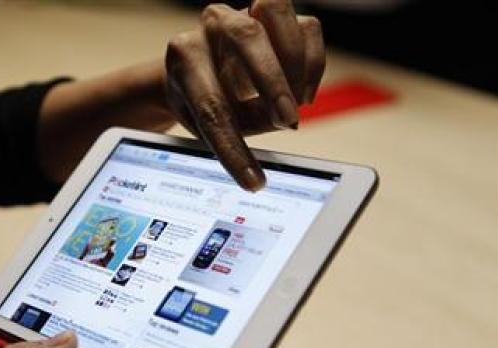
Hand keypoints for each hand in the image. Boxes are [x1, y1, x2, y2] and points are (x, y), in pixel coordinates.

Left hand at [164, 0, 324, 190]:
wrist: (196, 72)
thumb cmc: (202, 101)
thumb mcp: (205, 123)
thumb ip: (235, 130)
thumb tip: (272, 150)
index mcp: (184, 58)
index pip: (212, 105)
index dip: (235, 148)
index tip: (254, 181)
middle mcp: (210, 26)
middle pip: (245, 36)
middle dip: (273, 82)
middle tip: (287, 122)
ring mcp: (242, 13)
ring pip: (276, 13)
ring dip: (295, 65)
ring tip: (296, 107)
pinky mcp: (273, 13)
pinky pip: (307, 27)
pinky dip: (313, 63)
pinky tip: (303, 93)